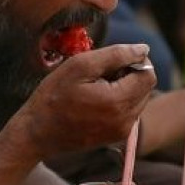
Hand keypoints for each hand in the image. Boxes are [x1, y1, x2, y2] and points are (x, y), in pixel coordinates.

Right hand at [17, 43, 155, 160]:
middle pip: (145, 87)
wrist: (37, 133)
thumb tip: (143, 48)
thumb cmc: (54, 95)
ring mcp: (122, 131)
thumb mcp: (80, 65)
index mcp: (119, 102)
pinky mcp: (116, 136)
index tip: (110, 60)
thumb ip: (116, 54)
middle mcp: (126, 121)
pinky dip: (118, 100)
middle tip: (99, 73)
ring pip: (138, 98)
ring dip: (123, 86)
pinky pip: (129, 111)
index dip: (134, 60)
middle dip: (128, 74)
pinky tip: (95, 99)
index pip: (148, 74)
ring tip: (95, 86)